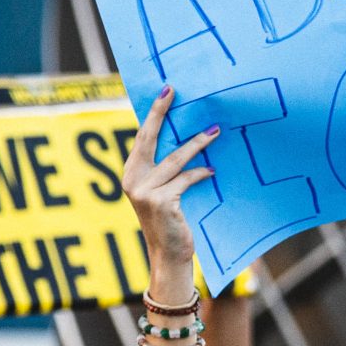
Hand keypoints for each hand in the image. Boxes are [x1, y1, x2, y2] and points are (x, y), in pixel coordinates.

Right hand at [121, 86, 216, 286]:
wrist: (168, 255)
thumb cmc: (170, 221)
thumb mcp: (161, 192)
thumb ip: (164, 170)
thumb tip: (187, 137)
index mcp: (130, 174)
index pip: (142, 137)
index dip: (153, 113)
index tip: (166, 91)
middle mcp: (132, 180)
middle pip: (148, 138)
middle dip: (160, 112)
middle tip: (174, 91)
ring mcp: (145, 191)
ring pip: (175, 159)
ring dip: (197, 143)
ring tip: (215, 131)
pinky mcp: (162, 201)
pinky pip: (186, 179)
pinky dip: (201, 173)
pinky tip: (212, 170)